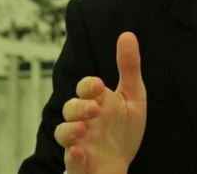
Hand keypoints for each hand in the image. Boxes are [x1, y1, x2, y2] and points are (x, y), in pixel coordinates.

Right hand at [54, 32, 146, 173]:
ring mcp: (79, 141)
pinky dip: (73, 156)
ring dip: (70, 129)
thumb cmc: (124, 128)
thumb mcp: (133, 96)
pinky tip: (80, 152)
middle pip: (70, 108)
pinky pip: (70, 161)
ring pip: (63, 133)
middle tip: (95, 109)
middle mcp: (84, 120)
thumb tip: (127, 34)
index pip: (85, 88)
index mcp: (97, 102)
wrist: (120, 163)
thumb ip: (129, 67)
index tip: (98, 85)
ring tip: (84, 129)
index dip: (88, 85)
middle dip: (79, 106)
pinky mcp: (79, 163)